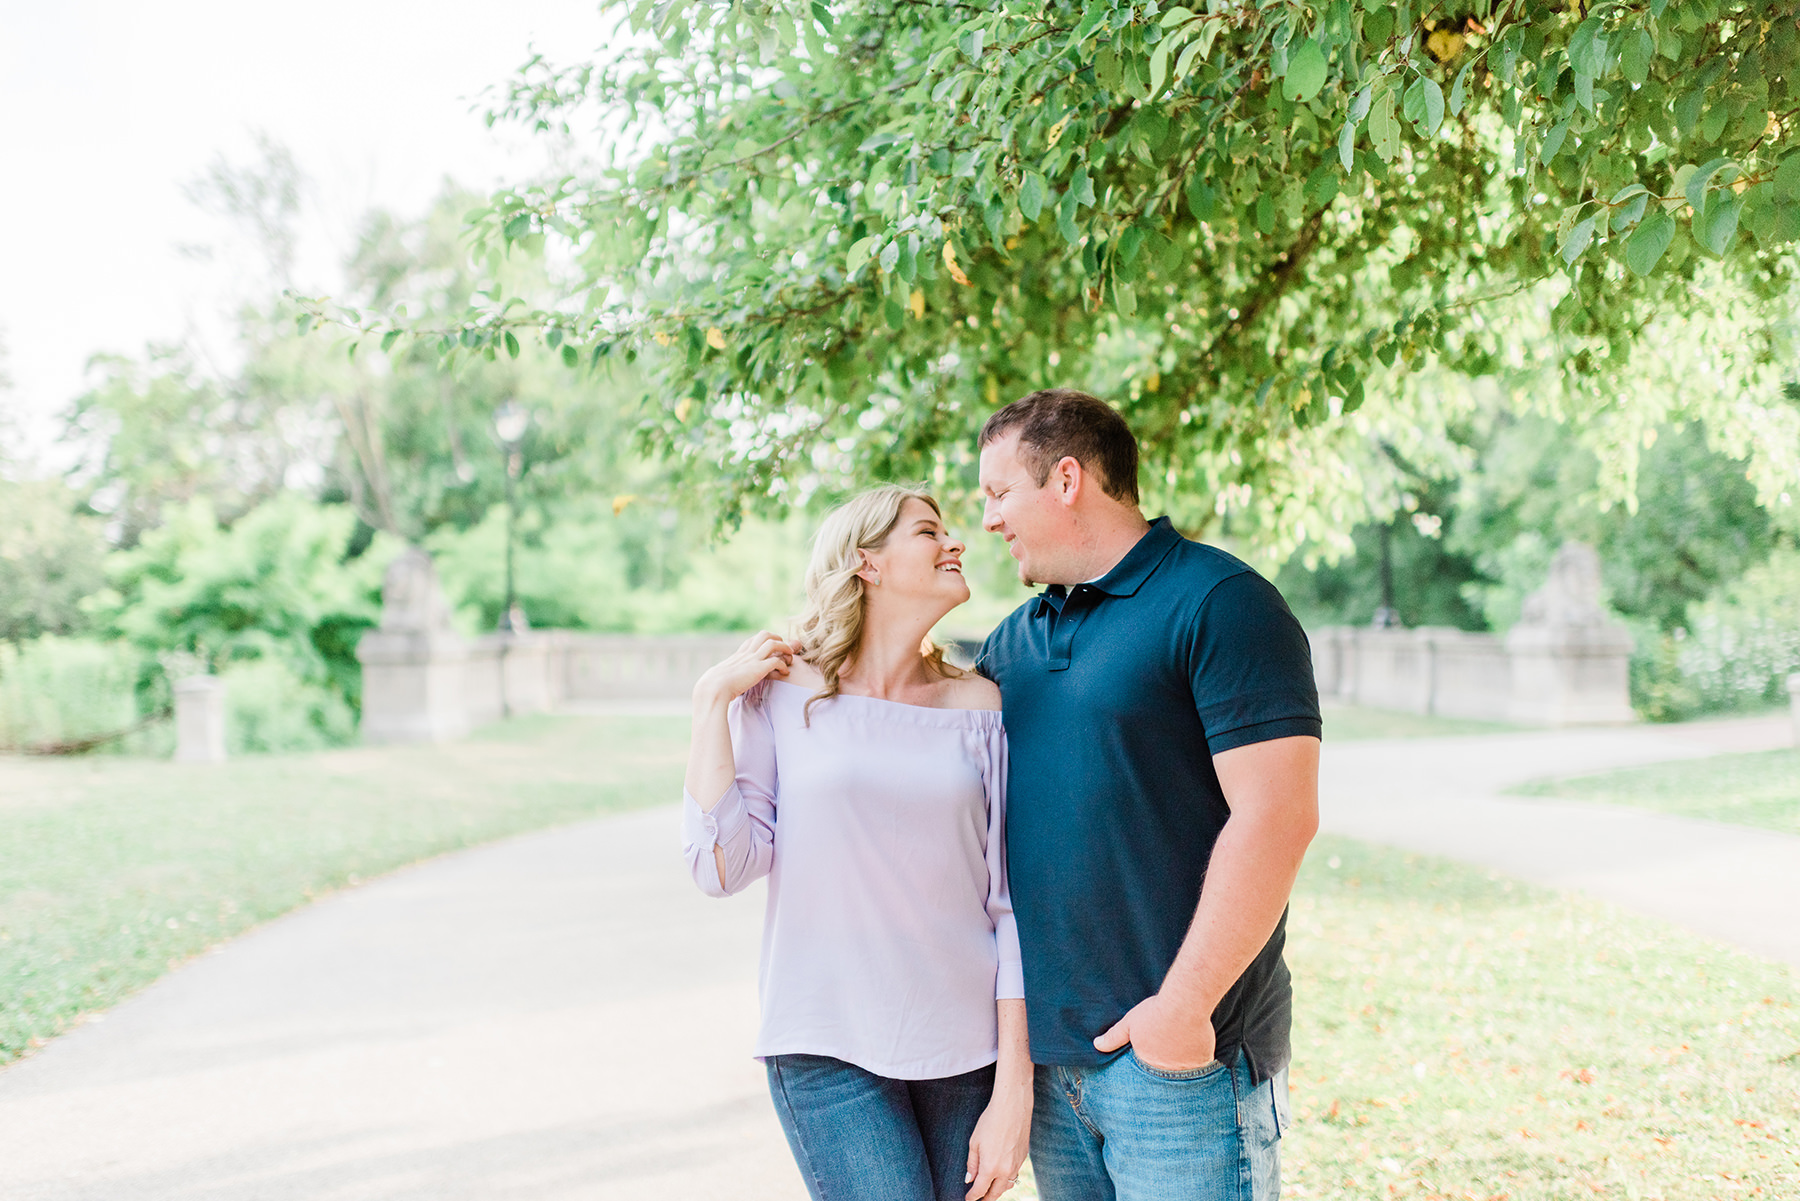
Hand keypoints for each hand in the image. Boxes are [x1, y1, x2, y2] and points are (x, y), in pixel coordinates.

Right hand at [693, 631, 796, 708]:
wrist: (714, 689)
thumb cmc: (712, 687)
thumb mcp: (717, 678)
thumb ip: (720, 677)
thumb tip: (711, 682)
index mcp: (737, 656)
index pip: (751, 640)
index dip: (763, 641)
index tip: (769, 648)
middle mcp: (746, 655)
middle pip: (764, 634)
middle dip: (777, 638)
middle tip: (783, 648)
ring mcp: (753, 660)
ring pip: (773, 643)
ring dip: (785, 648)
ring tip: (789, 656)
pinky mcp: (759, 669)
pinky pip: (777, 661)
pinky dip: (784, 665)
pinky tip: (784, 672)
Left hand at [964, 1079, 1030, 1199]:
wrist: (1013, 1107)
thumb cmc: (990, 1121)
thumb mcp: (974, 1142)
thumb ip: (972, 1164)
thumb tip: (969, 1180)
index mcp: (991, 1167)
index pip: (980, 1190)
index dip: (972, 1197)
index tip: (968, 1199)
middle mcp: (1005, 1170)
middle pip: (995, 1193)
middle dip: (986, 1199)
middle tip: (979, 1200)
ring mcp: (1017, 1164)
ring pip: (1007, 1186)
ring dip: (998, 1190)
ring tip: (989, 1190)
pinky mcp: (1024, 1157)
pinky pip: (1014, 1174)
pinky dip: (1006, 1179)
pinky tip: (1001, 1174)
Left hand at [1092, 993, 1215, 1071]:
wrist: (1185, 1004)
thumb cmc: (1156, 1011)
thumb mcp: (1130, 1022)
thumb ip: (1114, 1036)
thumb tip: (1097, 1045)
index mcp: (1147, 1063)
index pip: (1145, 1071)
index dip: (1149, 1061)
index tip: (1154, 1052)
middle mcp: (1166, 1071)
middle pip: (1165, 1073)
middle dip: (1166, 1066)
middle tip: (1169, 1051)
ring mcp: (1186, 1068)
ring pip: (1184, 1071)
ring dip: (1182, 1064)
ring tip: (1183, 1049)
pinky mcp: (1203, 1062)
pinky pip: (1201, 1066)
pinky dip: (1199, 1060)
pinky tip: (1197, 1048)